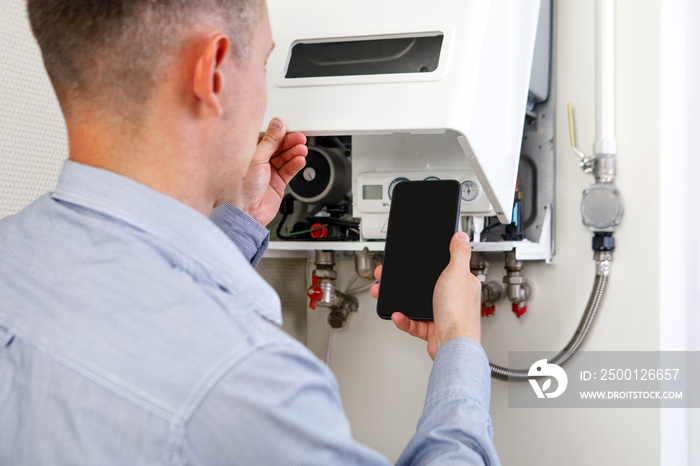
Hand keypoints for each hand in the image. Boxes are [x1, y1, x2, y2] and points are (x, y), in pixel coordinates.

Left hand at [232, 118, 307, 225]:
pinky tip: (300, 160)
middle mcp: (260, 162)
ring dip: (295, 153)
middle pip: (280, 147)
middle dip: (291, 142)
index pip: (268, 137)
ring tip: (302, 149)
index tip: (289, 127)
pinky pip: (290, 170)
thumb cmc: (242, 188)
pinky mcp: (278, 183)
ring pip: (286, 158)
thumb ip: (270, 141)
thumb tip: (277, 124)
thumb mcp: (257, 159)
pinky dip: (296, 164)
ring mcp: (270, 172)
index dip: (280, 132)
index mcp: (251, 152)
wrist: (247, 212)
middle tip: (300, 138)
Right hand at [370, 231, 481, 359]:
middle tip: (389, 276)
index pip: (442, 267)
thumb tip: (460, 237)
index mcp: (460, 282)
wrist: (453, 345)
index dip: (426, 262)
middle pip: (424, 285)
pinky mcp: (431, 328)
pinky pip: (412, 322)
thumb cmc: (459, 312)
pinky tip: (397, 314)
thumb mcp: (457, 273)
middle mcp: (452, 298)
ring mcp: (441, 313)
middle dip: (405, 281)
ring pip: (415, 303)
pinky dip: (403, 319)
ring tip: (384, 293)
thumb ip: (459, 253)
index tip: (412, 259)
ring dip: (399, 299)